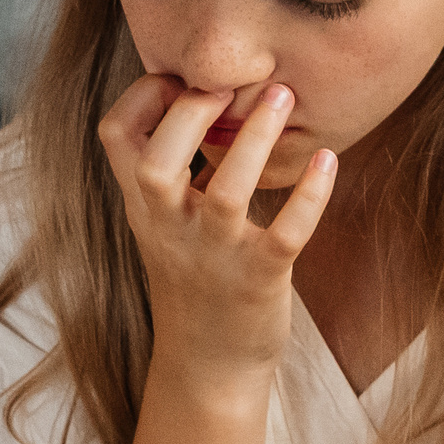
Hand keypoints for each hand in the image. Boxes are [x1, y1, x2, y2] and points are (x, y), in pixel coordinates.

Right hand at [96, 75, 335, 395]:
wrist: (210, 366)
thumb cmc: (196, 280)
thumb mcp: (166, 224)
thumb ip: (174, 171)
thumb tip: (199, 95)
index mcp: (146, 207)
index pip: (115, 137)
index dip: (141, 97)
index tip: (178, 77)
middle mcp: (170, 228)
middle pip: (155, 162)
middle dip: (190, 111)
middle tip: (229, 83)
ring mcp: (214, 255)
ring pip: (225, 193)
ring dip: (254, 140)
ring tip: (282, 97)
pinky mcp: (259, 279)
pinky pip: (286, 232)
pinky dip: (310, 195)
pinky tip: (328, 160)